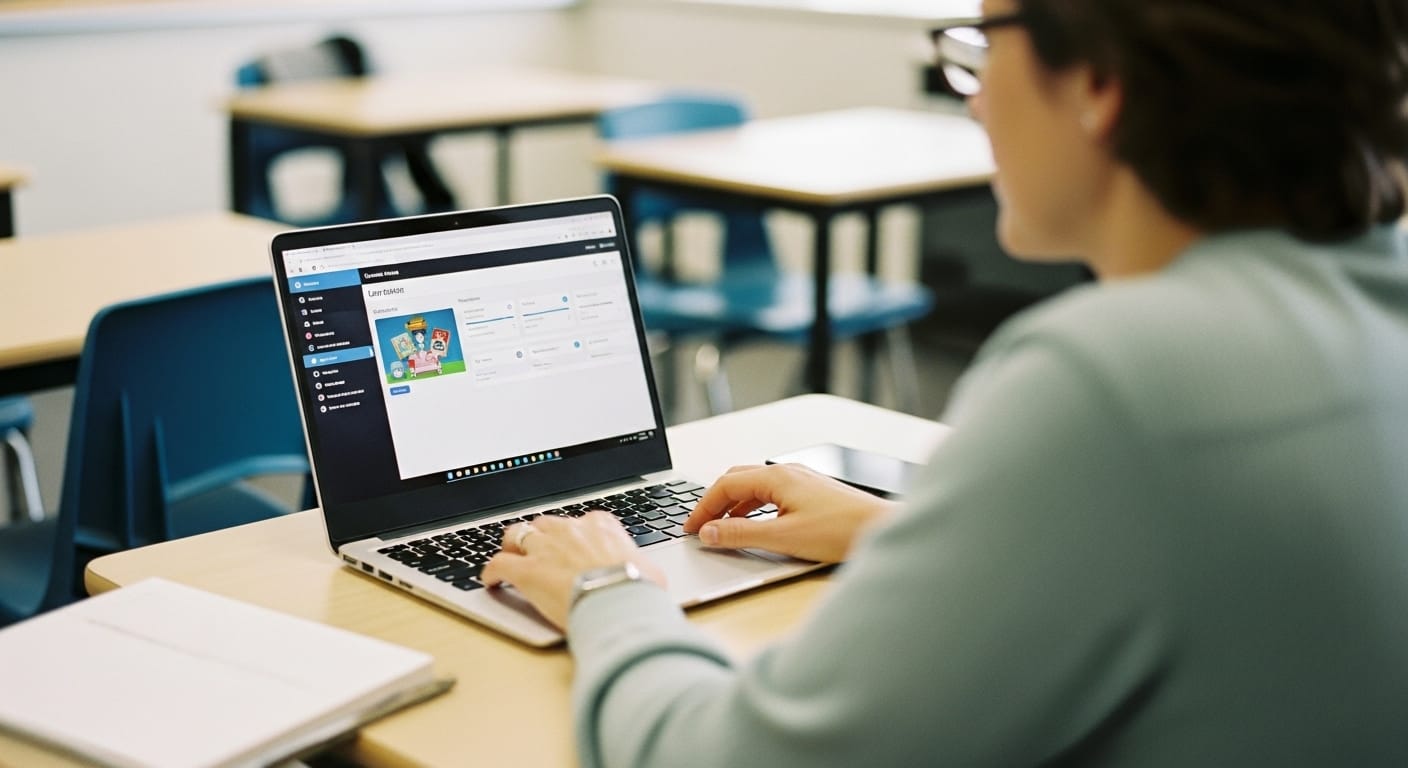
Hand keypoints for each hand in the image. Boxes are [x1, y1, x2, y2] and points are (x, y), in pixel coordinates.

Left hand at [482, 511, 666, 629]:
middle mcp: (570, 530)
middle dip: (541, 535)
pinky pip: (498, 564)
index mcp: (601, 527)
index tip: (576, 544)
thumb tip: (647, 577)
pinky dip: (491, 571)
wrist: (618, 603)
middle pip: (547, 523)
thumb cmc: (637, 590)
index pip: (583, 522)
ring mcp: (545, 548)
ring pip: (517, 534)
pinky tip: (490, 580)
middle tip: (540, 550)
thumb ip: (640, 567)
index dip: (576, 534)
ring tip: (511, 555)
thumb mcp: (649, 572)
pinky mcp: (526, 571)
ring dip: (513, 545)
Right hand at [683, 463, 896, 562]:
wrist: (881, 529)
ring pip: (754, 488)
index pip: (725, 485)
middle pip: (737, 481)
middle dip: (714, 503)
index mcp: (777, 477)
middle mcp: (788, 473)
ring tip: (722, 529)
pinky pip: (771, 495)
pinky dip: (752, 508)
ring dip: (733, 506)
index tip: (691, 528)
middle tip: (700, 527)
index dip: (703, 508)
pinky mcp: (811, 493)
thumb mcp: (783, 537)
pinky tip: (754, 525)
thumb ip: (741, 534)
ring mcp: (801, 482)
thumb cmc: (842, 530)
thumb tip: (710, 533)